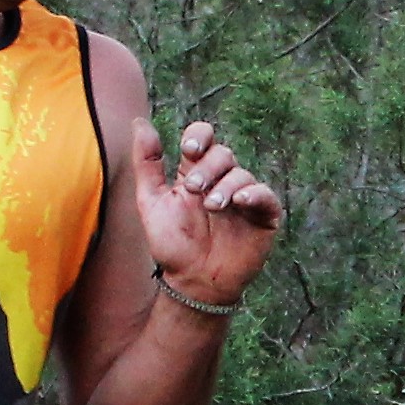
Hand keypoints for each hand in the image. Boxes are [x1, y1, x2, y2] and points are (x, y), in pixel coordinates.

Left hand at [135, 119, 283, 315]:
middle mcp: (222, 179)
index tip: (189, 150)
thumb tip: (139, 122)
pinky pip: (265, 195)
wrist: (193, 281)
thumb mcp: (151, 202)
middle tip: (193, 190)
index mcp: (195, 172)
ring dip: (225, 186)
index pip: (203, 138)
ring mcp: (244, 197)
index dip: (199, 137)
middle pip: (222, 153)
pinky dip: (254, 193)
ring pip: (241, 173)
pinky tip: (238, 202)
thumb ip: (146, 164)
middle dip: (208, 168)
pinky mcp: (262, 215)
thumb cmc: (173, 244)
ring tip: (212, 206)